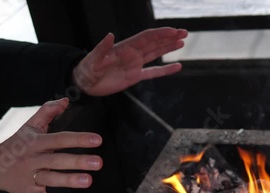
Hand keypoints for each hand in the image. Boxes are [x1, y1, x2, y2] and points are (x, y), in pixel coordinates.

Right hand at [0, 98, 102, 192]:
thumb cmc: (17, 144)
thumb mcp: (30, 126)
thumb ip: (48, 112)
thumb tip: (65, 100)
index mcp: (36, 142)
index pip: (60, 139)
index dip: (78, 139)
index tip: (97, 140)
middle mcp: (34, 159)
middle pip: (57, 160)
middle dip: (77, 161)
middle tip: (98, 163)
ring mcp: (30, 176)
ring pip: (51, 179)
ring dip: (69, 180)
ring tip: (88, 181)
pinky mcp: (28, 192)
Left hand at [72, 27, 187, 95]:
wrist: (85, 83)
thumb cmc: (87, 69)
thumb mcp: (94, 59)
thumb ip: (102, 48)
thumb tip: (110, 35)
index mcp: (125, 48)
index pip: (146, 38)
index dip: (160, 34)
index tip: (173, 31)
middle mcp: (132, 54)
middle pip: (154, 43)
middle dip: (169, 37)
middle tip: (184, 32)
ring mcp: (135, 65)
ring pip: (155, 54)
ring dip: (168, 48)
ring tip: (182, 42)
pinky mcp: (135, 76)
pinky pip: (153, 72)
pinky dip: (165, 70)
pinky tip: (176, 66)